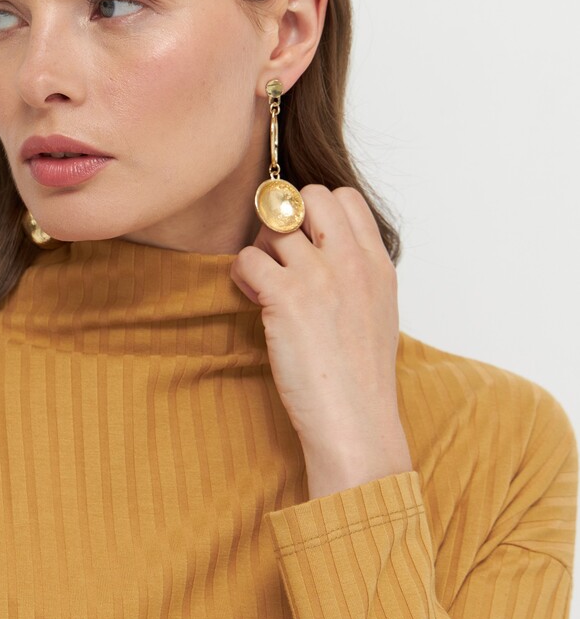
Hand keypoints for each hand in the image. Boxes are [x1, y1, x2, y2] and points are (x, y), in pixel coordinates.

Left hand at [229, 185, 412, 498]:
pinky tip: (251, 298)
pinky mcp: (286, 298)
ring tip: (261, 282)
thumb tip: (321, 252)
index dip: (315, 210)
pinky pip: (248, 259)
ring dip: (258, 248)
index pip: (345, 198)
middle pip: (306, 197)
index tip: (304, 241)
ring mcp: (319, 277)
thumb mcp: (377, 313)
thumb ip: (356, 274)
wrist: (356, 421)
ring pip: (271, 225)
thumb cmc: (362, 378)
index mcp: (377, 263)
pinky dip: (241, 274)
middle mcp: (351, 262)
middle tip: (278, 254)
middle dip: (284, 215)